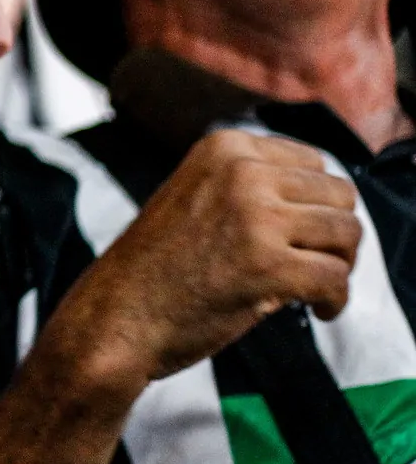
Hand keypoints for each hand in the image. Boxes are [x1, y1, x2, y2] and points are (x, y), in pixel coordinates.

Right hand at [72, 130, 360, 386]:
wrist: (115, 316)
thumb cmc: (155, 265)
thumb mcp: (196, 194)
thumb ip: (250, 184)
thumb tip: (326, 198)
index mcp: (225, 147)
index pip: (316, 163)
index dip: (319, 204)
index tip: (304, 235)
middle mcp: (243, 172)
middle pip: (340, 195)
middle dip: (335, 235)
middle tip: (315, 265)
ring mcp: (256, 217)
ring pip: (347, 234)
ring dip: (340, 267)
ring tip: (315, 289)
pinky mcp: (268, 266)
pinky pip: (336, 278)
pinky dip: (334, 301)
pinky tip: (315, 311)